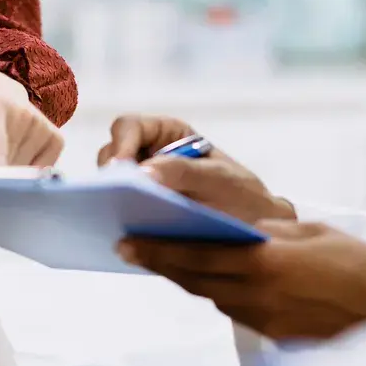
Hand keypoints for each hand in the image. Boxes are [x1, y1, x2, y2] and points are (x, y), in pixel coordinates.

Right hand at [99, 114, 292, 225]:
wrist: (257, 232)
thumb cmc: (241, 196)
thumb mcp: (219, 179)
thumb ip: (184, 172)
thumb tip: (142, 174)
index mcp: (167, 134)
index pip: (128, 127)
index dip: (120, 144)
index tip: (122, 169)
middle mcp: (148, 157)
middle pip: (111, 157)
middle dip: (111, 176)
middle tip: (115, 198)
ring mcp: (141, 188)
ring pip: (109, 188)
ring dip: (110, 201)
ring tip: (117, 220)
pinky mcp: (138, 216)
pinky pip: (117, 216)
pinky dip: (118, 224)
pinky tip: (124, 239)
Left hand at [119, 220, 365, 342]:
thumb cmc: (365, 268)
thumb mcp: (314, 233)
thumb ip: (271, 232)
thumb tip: (239, 229)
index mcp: (267, 264)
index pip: (198, 256)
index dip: (159, 250)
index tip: (130, 241)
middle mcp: (260, 297)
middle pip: (197, 280)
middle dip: (162, 264)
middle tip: (131, 249)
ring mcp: (268, 321)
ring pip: (215, 297)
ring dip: (191, 280)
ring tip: (168, 261)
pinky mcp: (279, 337)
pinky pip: (239, 312)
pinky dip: (222, 295)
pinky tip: (217, 283)